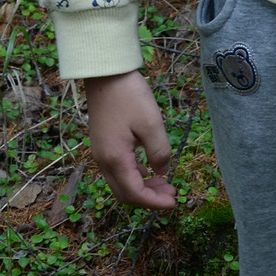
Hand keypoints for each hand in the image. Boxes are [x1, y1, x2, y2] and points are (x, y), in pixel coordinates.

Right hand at [84, 71, 176, 209]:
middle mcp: (103, 161)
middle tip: (171, 193)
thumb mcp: (151, 123)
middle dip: (149, 198)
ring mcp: (101, 152)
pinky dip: (134, 175)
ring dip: (142, 187)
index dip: (155, 203)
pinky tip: (148, 169)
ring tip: (164, 182)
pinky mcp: (102, 143)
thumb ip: (159, 152)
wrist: (105, 72)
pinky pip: (117, 170)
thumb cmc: (129, 95)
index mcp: (115, 159)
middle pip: (125, 193)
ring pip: (120, 183)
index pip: (134, 194)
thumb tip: (162, 172)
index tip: (174, 203)